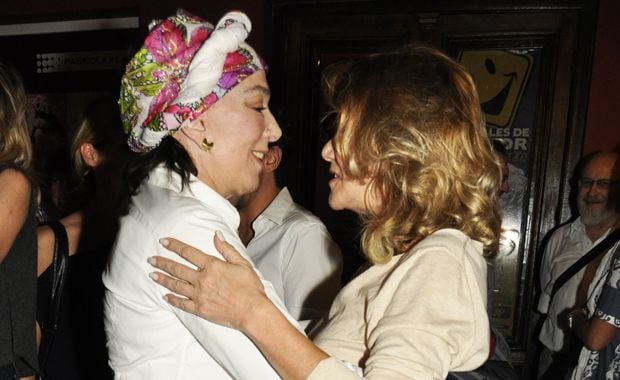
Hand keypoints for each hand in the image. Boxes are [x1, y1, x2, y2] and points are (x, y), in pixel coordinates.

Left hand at [149, 231, 267, 330]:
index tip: (164, 242)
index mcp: (212, 266)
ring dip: (163, 279)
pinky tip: (165, 296)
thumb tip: (216, 235)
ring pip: (176, 285)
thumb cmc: (250, 287)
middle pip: (177, 269)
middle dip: (162, 263)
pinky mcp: (200, 309)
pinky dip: (172, 299)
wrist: (252, 311)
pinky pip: (182, 303)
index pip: (189, 253)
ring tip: (152, 275)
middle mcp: (202, 279)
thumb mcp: (242, 263)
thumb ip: (227, 249)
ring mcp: (199, 295)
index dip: (175, 246)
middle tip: (151, 259)